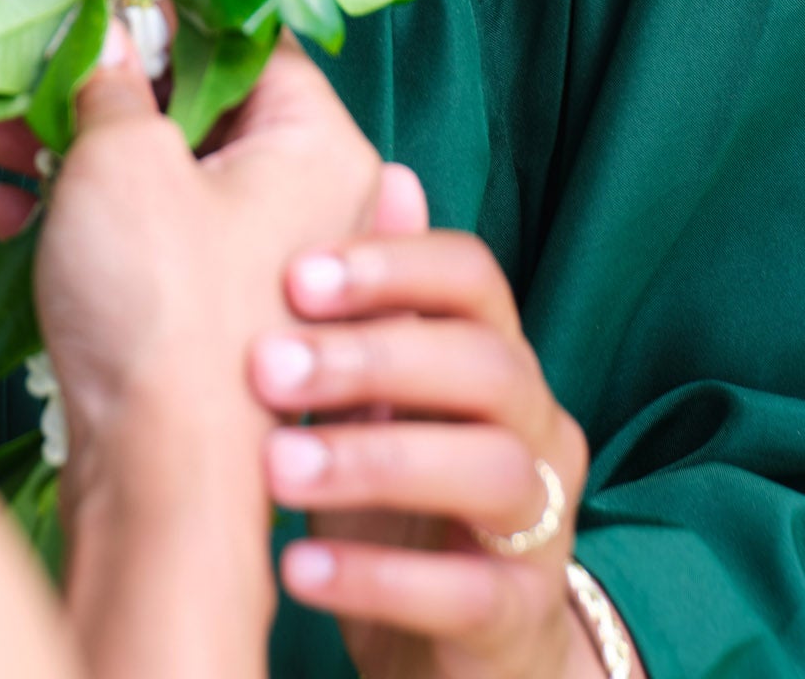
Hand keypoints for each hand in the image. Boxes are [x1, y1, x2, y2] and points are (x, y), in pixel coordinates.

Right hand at [0, 21, 388, 677]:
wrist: (160, 485)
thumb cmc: (162, 307)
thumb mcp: (122, 157)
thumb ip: (109, 72)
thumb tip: (104, 23)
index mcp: (317, 144)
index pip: (242, 33)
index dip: (156, 4)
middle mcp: (307, 198)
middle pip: (193, 100)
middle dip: (92, 82)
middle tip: (20, 70)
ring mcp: (260, 262)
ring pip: (159, 169)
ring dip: (69, 145)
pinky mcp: (213, 314)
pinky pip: (148, 233)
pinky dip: (82, 213)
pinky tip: (9, 211)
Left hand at [252, 226, 621, 678]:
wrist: (458, 634)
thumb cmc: (399, 476)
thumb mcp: (379, 384)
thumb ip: (380, 295)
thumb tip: (388, 171)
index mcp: (490, 348)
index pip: (472, 275)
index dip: (392, 265)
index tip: (295, 273)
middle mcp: (532, 421)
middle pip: (487, 365)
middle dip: (373, 358)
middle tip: (264, 366)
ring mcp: (539, 518)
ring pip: (488, 472)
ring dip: (372, 463)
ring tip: (273, 469)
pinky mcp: (518, 611)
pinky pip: (469, 593)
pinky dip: (379, 578)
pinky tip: (298, 565)